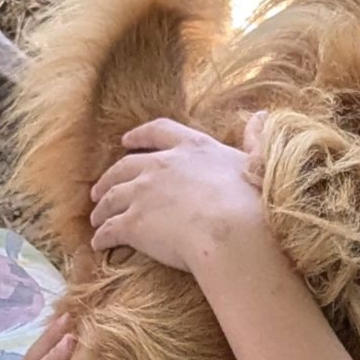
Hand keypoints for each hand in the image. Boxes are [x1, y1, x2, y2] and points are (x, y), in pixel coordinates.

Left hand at [89, 113, 268, 273]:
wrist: (232, 233)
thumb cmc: (250, 202)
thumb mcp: (257, 163)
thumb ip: (256, 141)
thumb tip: (263, 115)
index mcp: (190, 148)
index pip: (158, 133)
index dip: (140, 136)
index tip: (126, 140)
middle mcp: (160, 166)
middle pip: (125, 167)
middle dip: (110, 177)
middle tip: (101, 188)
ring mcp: (143, 194)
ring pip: (112, 197)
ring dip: (102, 207)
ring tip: (96, 217)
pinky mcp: (133, 223)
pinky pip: (110, 229)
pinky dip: (102, 236)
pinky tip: (98, 244)